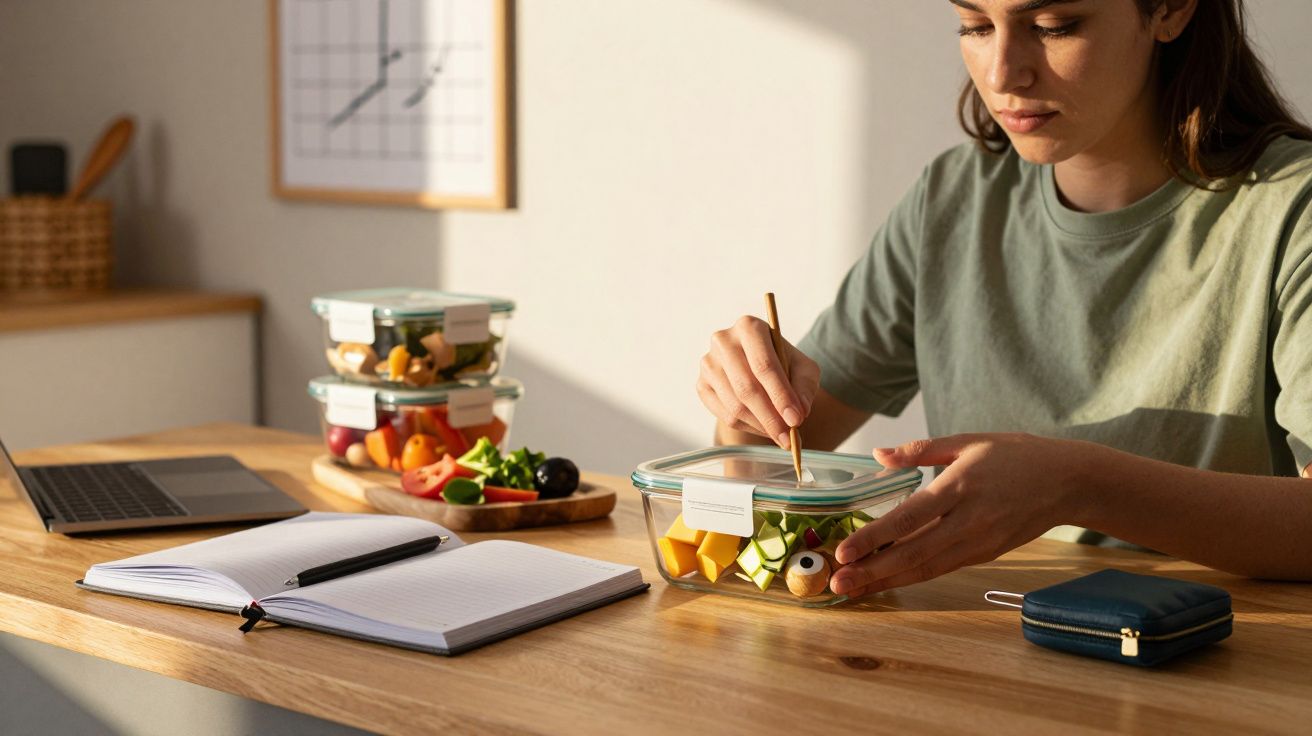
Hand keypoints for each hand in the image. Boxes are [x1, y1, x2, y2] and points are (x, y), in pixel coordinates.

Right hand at [697, 316, 820, 447]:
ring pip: (734, 405)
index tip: (796, 419)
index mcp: (749, 327)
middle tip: (788, 437)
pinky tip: (763, 427)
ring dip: (760, 425)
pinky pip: (724, 415)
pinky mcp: (701, 384)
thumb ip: (805, 387)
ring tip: (779, 433)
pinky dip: (747, 427)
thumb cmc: (784, 363)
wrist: (759, 364)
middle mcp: (723, 340)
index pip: (764, 365)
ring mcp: (708, 363)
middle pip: (746, 387)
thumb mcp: (803, 368)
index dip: (781, 395)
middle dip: (770, 417)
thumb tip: (799, 411)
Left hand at [829, 433, 1100, 597]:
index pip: (910, 517)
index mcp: (961, 486)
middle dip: (872, 571)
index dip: (875, 537)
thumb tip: (877, 455)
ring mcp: (979, 542)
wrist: (1068, 482)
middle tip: (836, 582)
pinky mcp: (985, 554)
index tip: (844, 551)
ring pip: (927, 567)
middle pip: (913, 552)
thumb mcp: (967, 440)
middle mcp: (969, 520)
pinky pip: (942, 568)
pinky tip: (885, 580)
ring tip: (852, 588)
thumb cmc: (1015, 455)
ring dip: (887, 580)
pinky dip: (911, 577)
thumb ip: (919, 450)